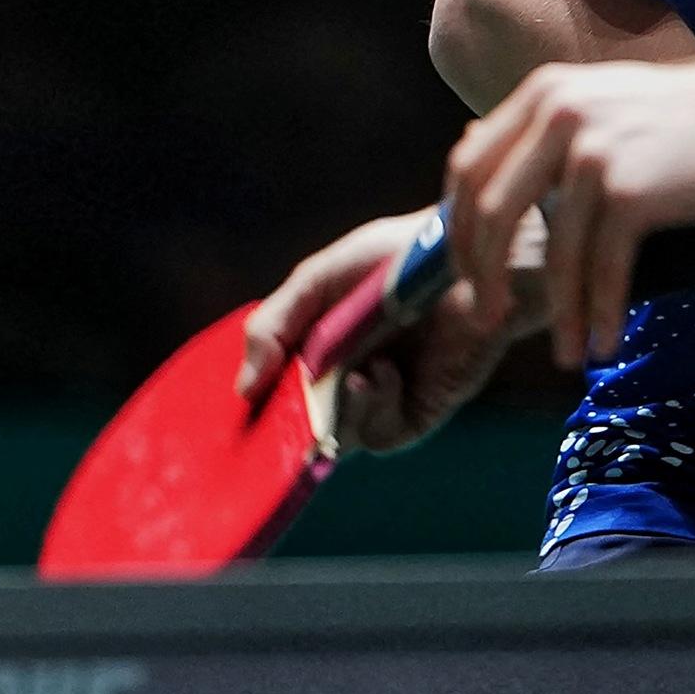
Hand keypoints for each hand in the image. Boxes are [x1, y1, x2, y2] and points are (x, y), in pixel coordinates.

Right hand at [238, 207, 543, 452]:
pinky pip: (374, 434)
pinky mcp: (412, 415)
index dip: (249, 406)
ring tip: (347, 373)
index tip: (225, 414)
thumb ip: (273, 325)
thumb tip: (242, 388)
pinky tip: (379, 374)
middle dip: (281, 424)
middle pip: (293, 427)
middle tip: (275, 412)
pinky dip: (368, 406)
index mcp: (314, 350)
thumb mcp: (319, 280)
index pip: (269, 394)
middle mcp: (339, 381)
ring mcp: (374, 402)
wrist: (469, 261)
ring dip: (329, 413)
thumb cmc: (395, 256)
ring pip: (330, 437)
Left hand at [445, 57, 694, 371]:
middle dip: (483, 276)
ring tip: (565, 352)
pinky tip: (603, 341)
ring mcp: (594, 154)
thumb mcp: (605, 98)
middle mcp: (559, 116)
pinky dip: (599, 312)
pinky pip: (603, 268)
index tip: (467, 269)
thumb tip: (482, 157)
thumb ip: (550, 125)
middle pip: (491, 213)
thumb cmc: (692, 112)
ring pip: (555, 252)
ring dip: (558, 312)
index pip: (469, 164)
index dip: (458, 225)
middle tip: (489, 317)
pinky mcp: (632, 191)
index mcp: (544, 93)